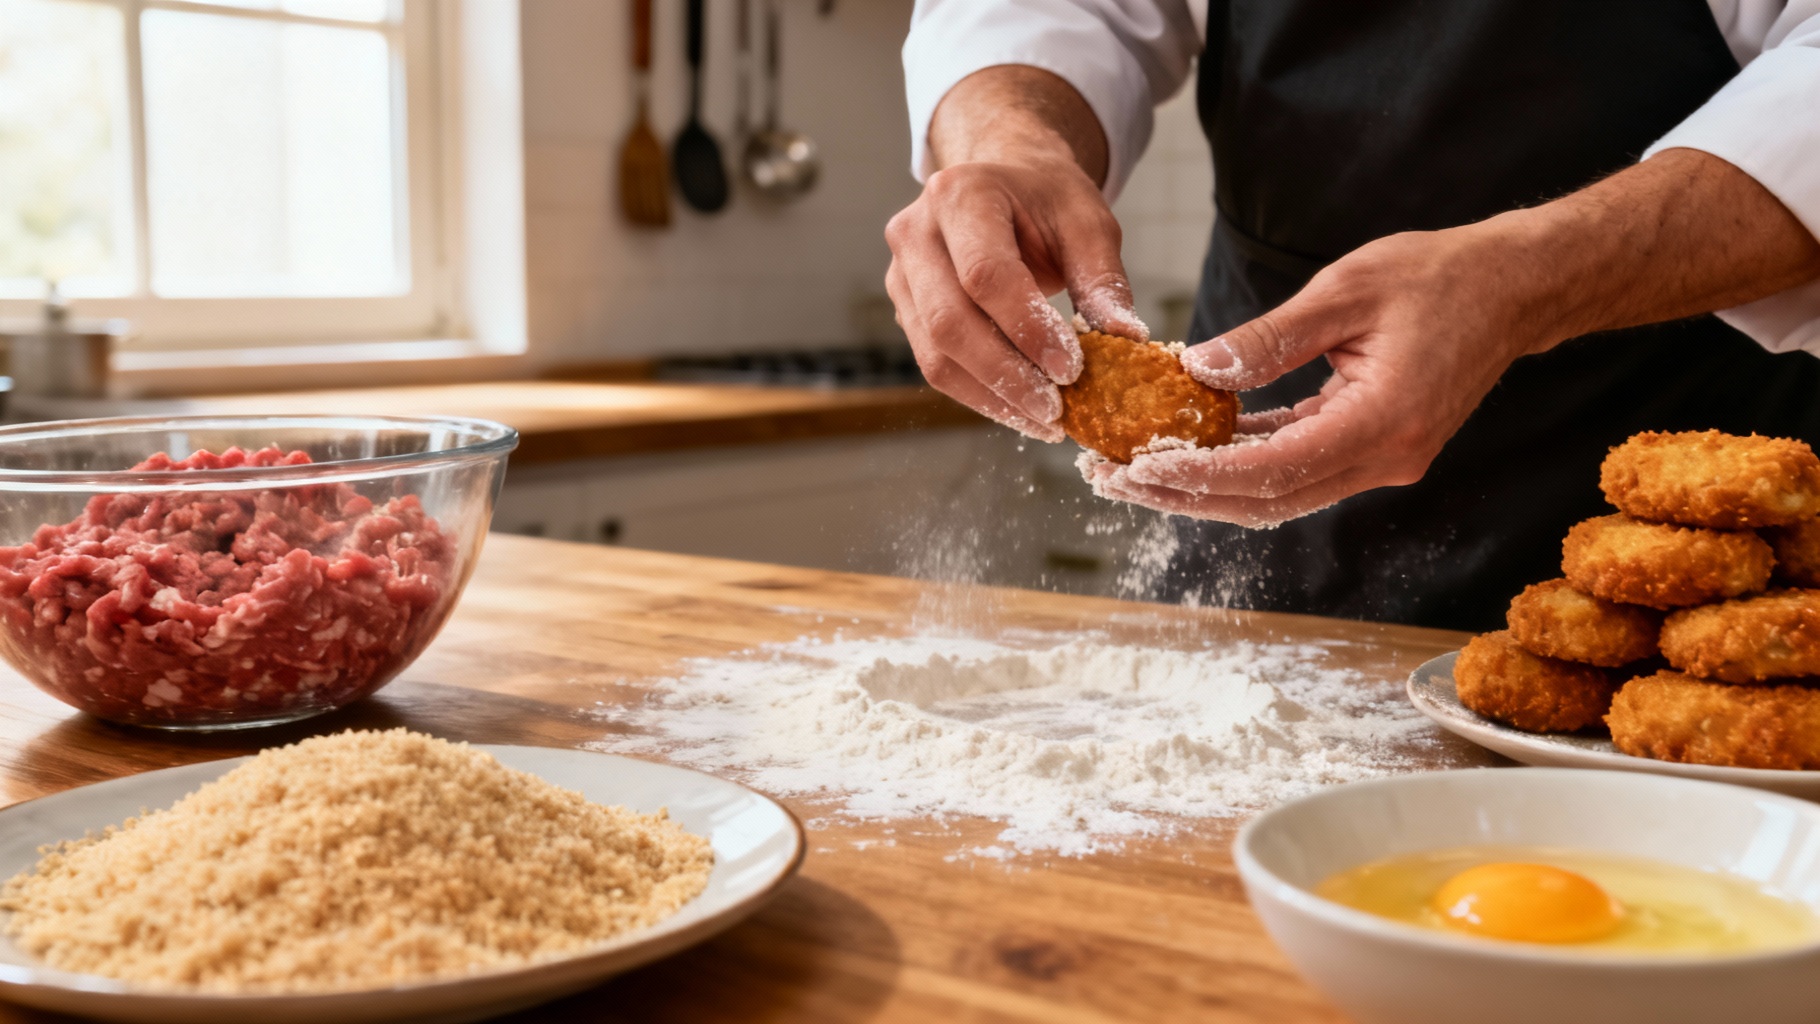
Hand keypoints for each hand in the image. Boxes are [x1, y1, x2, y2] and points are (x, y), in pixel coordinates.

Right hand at [884, 67, 1148, 441]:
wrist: (1003, 182)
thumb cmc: (1045, 200)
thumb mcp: (1086, 222)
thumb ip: (1102, 278)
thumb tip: (1126, 338)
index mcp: (960, 195)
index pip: (986, 275)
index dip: (1027, 329)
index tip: (1070, 369)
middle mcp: (916, 233)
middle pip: (950, 322)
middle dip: (1007, 376)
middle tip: (1056, 410)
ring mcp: (901, 274)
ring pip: (935, 355)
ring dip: (992, 397)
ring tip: (1044, 420)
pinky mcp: (905, 309)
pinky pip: (934, 365)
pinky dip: (979, 395)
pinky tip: (1020, 409)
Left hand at [1087, 226, 1554, 525]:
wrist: (1513, 288)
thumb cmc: (1438, 276)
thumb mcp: (1345, 290)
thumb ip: (1270, 338)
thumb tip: (1196, 370)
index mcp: (1382, 423)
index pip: (1273, 470)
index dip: (1200, 476)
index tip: (1138, 468)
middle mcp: (1384, 459)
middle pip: (1267, 499)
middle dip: (1186, 494)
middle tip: (1113, 479)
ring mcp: (1382, 461)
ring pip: (1278, 493)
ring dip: (1207, 486)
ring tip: (1135, 470)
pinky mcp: (1374, 449)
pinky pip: (1296, 467)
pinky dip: (1242, 463)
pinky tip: (1189, 448)